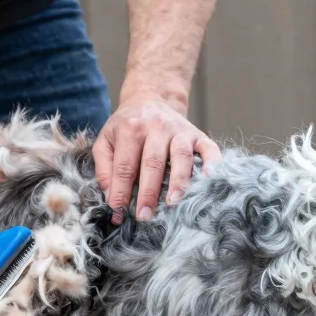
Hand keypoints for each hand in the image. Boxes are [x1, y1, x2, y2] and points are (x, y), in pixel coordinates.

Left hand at [92, 91, 220, 223]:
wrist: (150, 99)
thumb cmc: (126, 127)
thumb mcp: (106, 140)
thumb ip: (104, 168)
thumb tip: (111, 197)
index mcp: (130, 129)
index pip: (125, 166)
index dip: (121, 191)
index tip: (119, 212)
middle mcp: (156, 127)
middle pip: (153, 163)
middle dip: (148, 192)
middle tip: (144, 215)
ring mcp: (179, 130)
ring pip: (181, 157)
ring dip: (178, 182)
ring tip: (172, 203)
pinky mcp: (198, 135)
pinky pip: (208, 149)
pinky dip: (211, 164)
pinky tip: (208, 180)